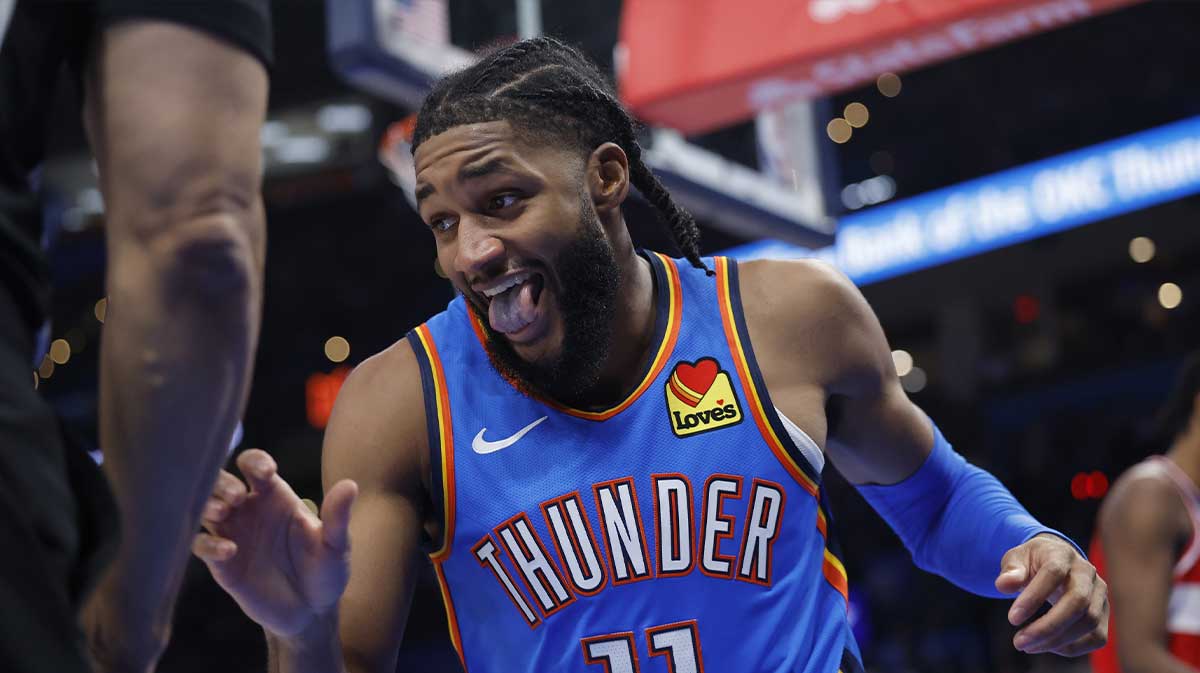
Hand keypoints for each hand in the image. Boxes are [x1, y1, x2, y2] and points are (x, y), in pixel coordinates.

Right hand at [193, 449, 357, 638]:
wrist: (312, 613)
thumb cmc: (325, 571)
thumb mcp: (336, 545)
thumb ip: (338, 517)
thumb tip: (350, 485)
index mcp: (275, 496)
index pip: (254, 465)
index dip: (255, 461)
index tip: (265, 472)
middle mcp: (249, 510)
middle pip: (221, 482)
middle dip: (224, 483)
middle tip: (238, 496)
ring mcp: (233, 535)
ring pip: (204, 508)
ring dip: (208, 505)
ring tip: (224, 512)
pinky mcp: (223, 564)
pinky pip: (201, 545)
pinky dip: (208, 544)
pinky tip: (229, 550)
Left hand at [994, 533, 1108, 655]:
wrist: (1057, 562)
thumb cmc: (1032, 562)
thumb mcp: (1016, 559)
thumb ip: (1010, 571)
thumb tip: (1003, 585)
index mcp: (1062, 554)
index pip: (1054, 573)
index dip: (1034, 597)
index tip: (1012, 619)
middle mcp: (1087, 573)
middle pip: (1078, 602)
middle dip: (1048, 627)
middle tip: (1019, 642)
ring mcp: (1099, 594)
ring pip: (1089, 622)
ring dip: (1057, 640)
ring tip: (1027, 646)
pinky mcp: (1104, 613)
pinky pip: (1097, 637)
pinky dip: (1073, 647)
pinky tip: (1047, 646)